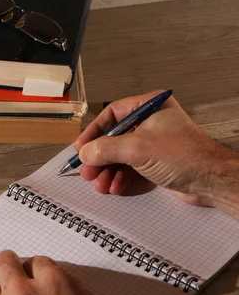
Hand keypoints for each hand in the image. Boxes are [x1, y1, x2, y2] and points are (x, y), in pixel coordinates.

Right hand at [74, 91, 238, 214]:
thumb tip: (84, 153)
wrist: (212, 181)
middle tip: (87, 171)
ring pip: (121, 156)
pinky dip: (121, 178)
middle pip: (115, 138)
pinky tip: (115, 188)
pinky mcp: (158, 163)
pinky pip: (132, 169)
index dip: (94, 131)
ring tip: (100, 185)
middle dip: (100, 158)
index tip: (81, 147)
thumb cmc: (185, 156)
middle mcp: (152, 123)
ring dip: (108, 172)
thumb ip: (106, 149)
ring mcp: (155, 144)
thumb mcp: (137, 149)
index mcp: (149, 107)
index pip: (113, 114)